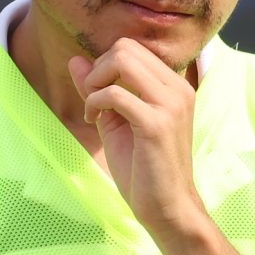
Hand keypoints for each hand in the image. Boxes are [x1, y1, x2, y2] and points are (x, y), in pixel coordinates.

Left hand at [68, 42, 204, 240]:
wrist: (167, 206)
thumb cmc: (144, 168)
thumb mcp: (116, 120)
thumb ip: (99, 89)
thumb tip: (76, 59)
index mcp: (174, 87)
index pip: (132, 48)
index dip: (105, 66)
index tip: (99, 95)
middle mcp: (178, 89)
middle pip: (125, 48)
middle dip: (98, 70)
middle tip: (93, 101)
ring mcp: (171, 104)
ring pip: (122, 61)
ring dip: (96, 83)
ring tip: (94, 110)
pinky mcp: (157, 123)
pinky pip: (114, 94)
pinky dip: (95, 103)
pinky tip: (95, 123)